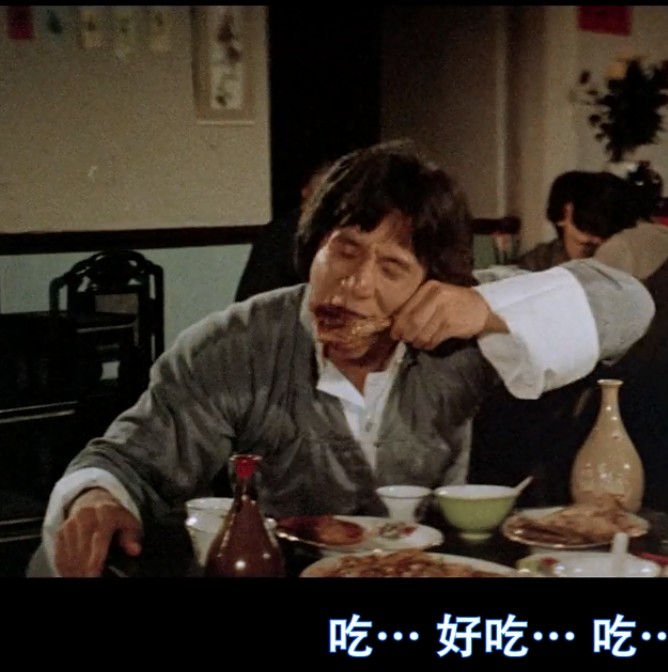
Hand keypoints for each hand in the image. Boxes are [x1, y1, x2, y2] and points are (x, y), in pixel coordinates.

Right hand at [55, 487, 142, 577]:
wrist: (92, 500)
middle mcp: (85, 517)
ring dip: (74, 570)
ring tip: (80, 579)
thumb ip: (131, 537)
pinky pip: (60, 554)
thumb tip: (135, 550)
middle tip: (89, 580)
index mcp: (105, 513)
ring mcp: (70, 524)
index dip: (96, 558)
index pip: (99, 539)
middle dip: (84, 569)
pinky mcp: (60, 532)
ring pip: (69, 554)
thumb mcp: (129, 522)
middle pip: (82, 549)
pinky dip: (64, 567)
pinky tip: (71, 575)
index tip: (95, 574)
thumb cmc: (115, 517)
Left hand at [390, 280, 506, 349]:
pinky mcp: (451, 324)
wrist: (482, 308)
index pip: (407, 307)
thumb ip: (418, 305)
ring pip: (421, 332)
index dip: (398, 323)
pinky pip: (433, 339)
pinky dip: (428, 344)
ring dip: (417, 341)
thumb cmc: (454, 303)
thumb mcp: (436, 297)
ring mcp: (445, 310)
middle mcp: (437, 296)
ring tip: (418, 343)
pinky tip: (429, 344)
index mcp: (429, 287)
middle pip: (412, 321)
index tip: (395, 333)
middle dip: (406, 334)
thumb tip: (397, 323)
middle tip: (405, 340)